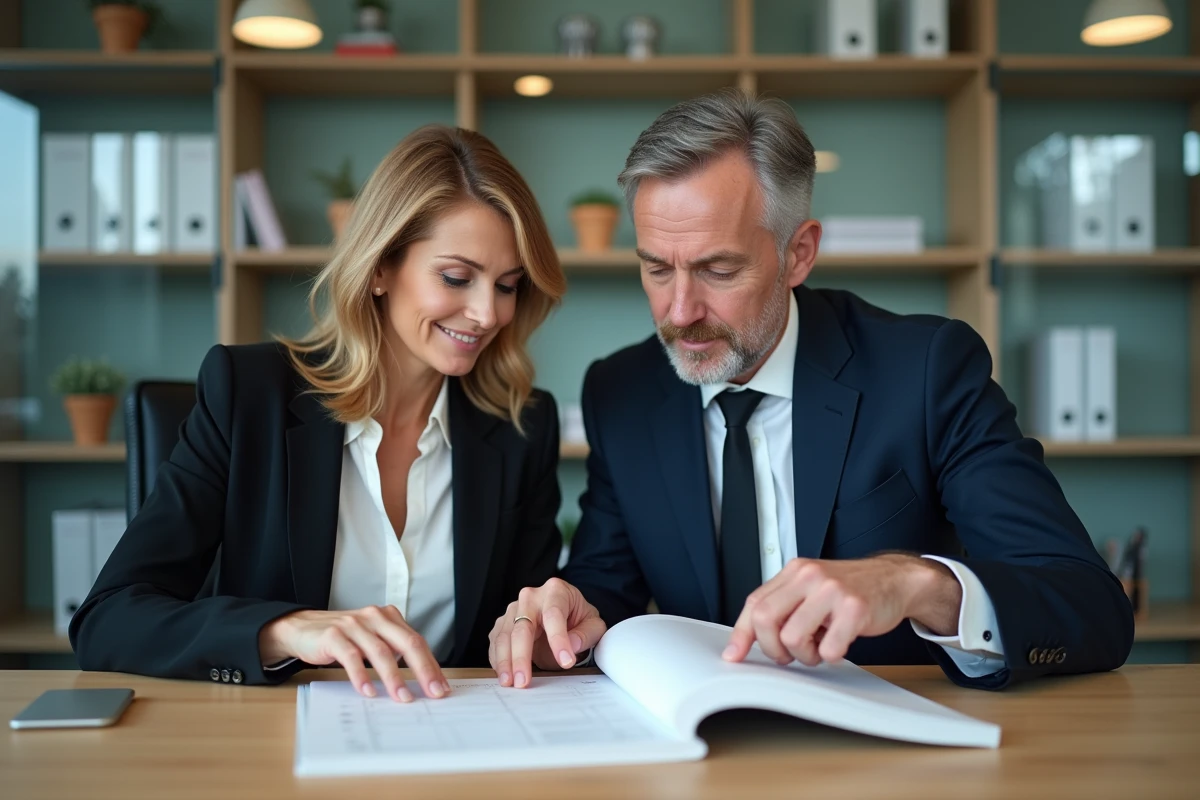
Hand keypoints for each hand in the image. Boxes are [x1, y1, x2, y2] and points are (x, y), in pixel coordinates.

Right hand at [259, 605, 448, 702]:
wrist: (301, 628)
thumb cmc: (342, 638)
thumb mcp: (371, 639)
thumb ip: (393, 651)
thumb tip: (419, 680)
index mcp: (388, 617)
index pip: (417, 641)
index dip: (431, 665)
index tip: (441, 688)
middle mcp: (374, 617)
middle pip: (406, 643)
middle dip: (423, 670)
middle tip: (432, 693)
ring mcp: (354, 625)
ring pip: (381, 652)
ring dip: (394, 678)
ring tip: (403, 698)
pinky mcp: (333, 635)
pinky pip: (352, 657)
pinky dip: (362, 676)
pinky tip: (369, 691)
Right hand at [488, 578, 606, 688]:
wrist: (564, 614)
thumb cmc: (578, 618)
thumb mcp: (593, 625)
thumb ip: (586, 634)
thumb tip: (571, 646)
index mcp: (556, 591)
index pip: (554, 615)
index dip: (559, 639)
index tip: (566, 662)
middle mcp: (530, 597)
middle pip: (522, 626)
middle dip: (521, 656)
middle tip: (524, 681)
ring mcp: (514, 610)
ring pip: (504, 635)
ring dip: (505, 661)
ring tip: (510, 682)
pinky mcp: (503, 623)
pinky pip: (496, 642)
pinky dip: (498, 659)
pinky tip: (503, 674)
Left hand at [723, 555, 960, 666]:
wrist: (894, 580)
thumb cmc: (849, 590)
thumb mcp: (810, 590)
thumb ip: (782, 607)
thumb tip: (748, 640)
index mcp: (794, 571)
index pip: (755, 603)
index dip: (741, 634)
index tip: (734, 656)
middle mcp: (809, 576)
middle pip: (766, 620)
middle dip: (773, 648)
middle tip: (789, 654)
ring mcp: (831, 591)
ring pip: (793, 638)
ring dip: (805, 655)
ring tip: (819, 645)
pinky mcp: (855, 608)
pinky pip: (829, 649)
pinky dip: (832, 655)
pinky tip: (840, 642)